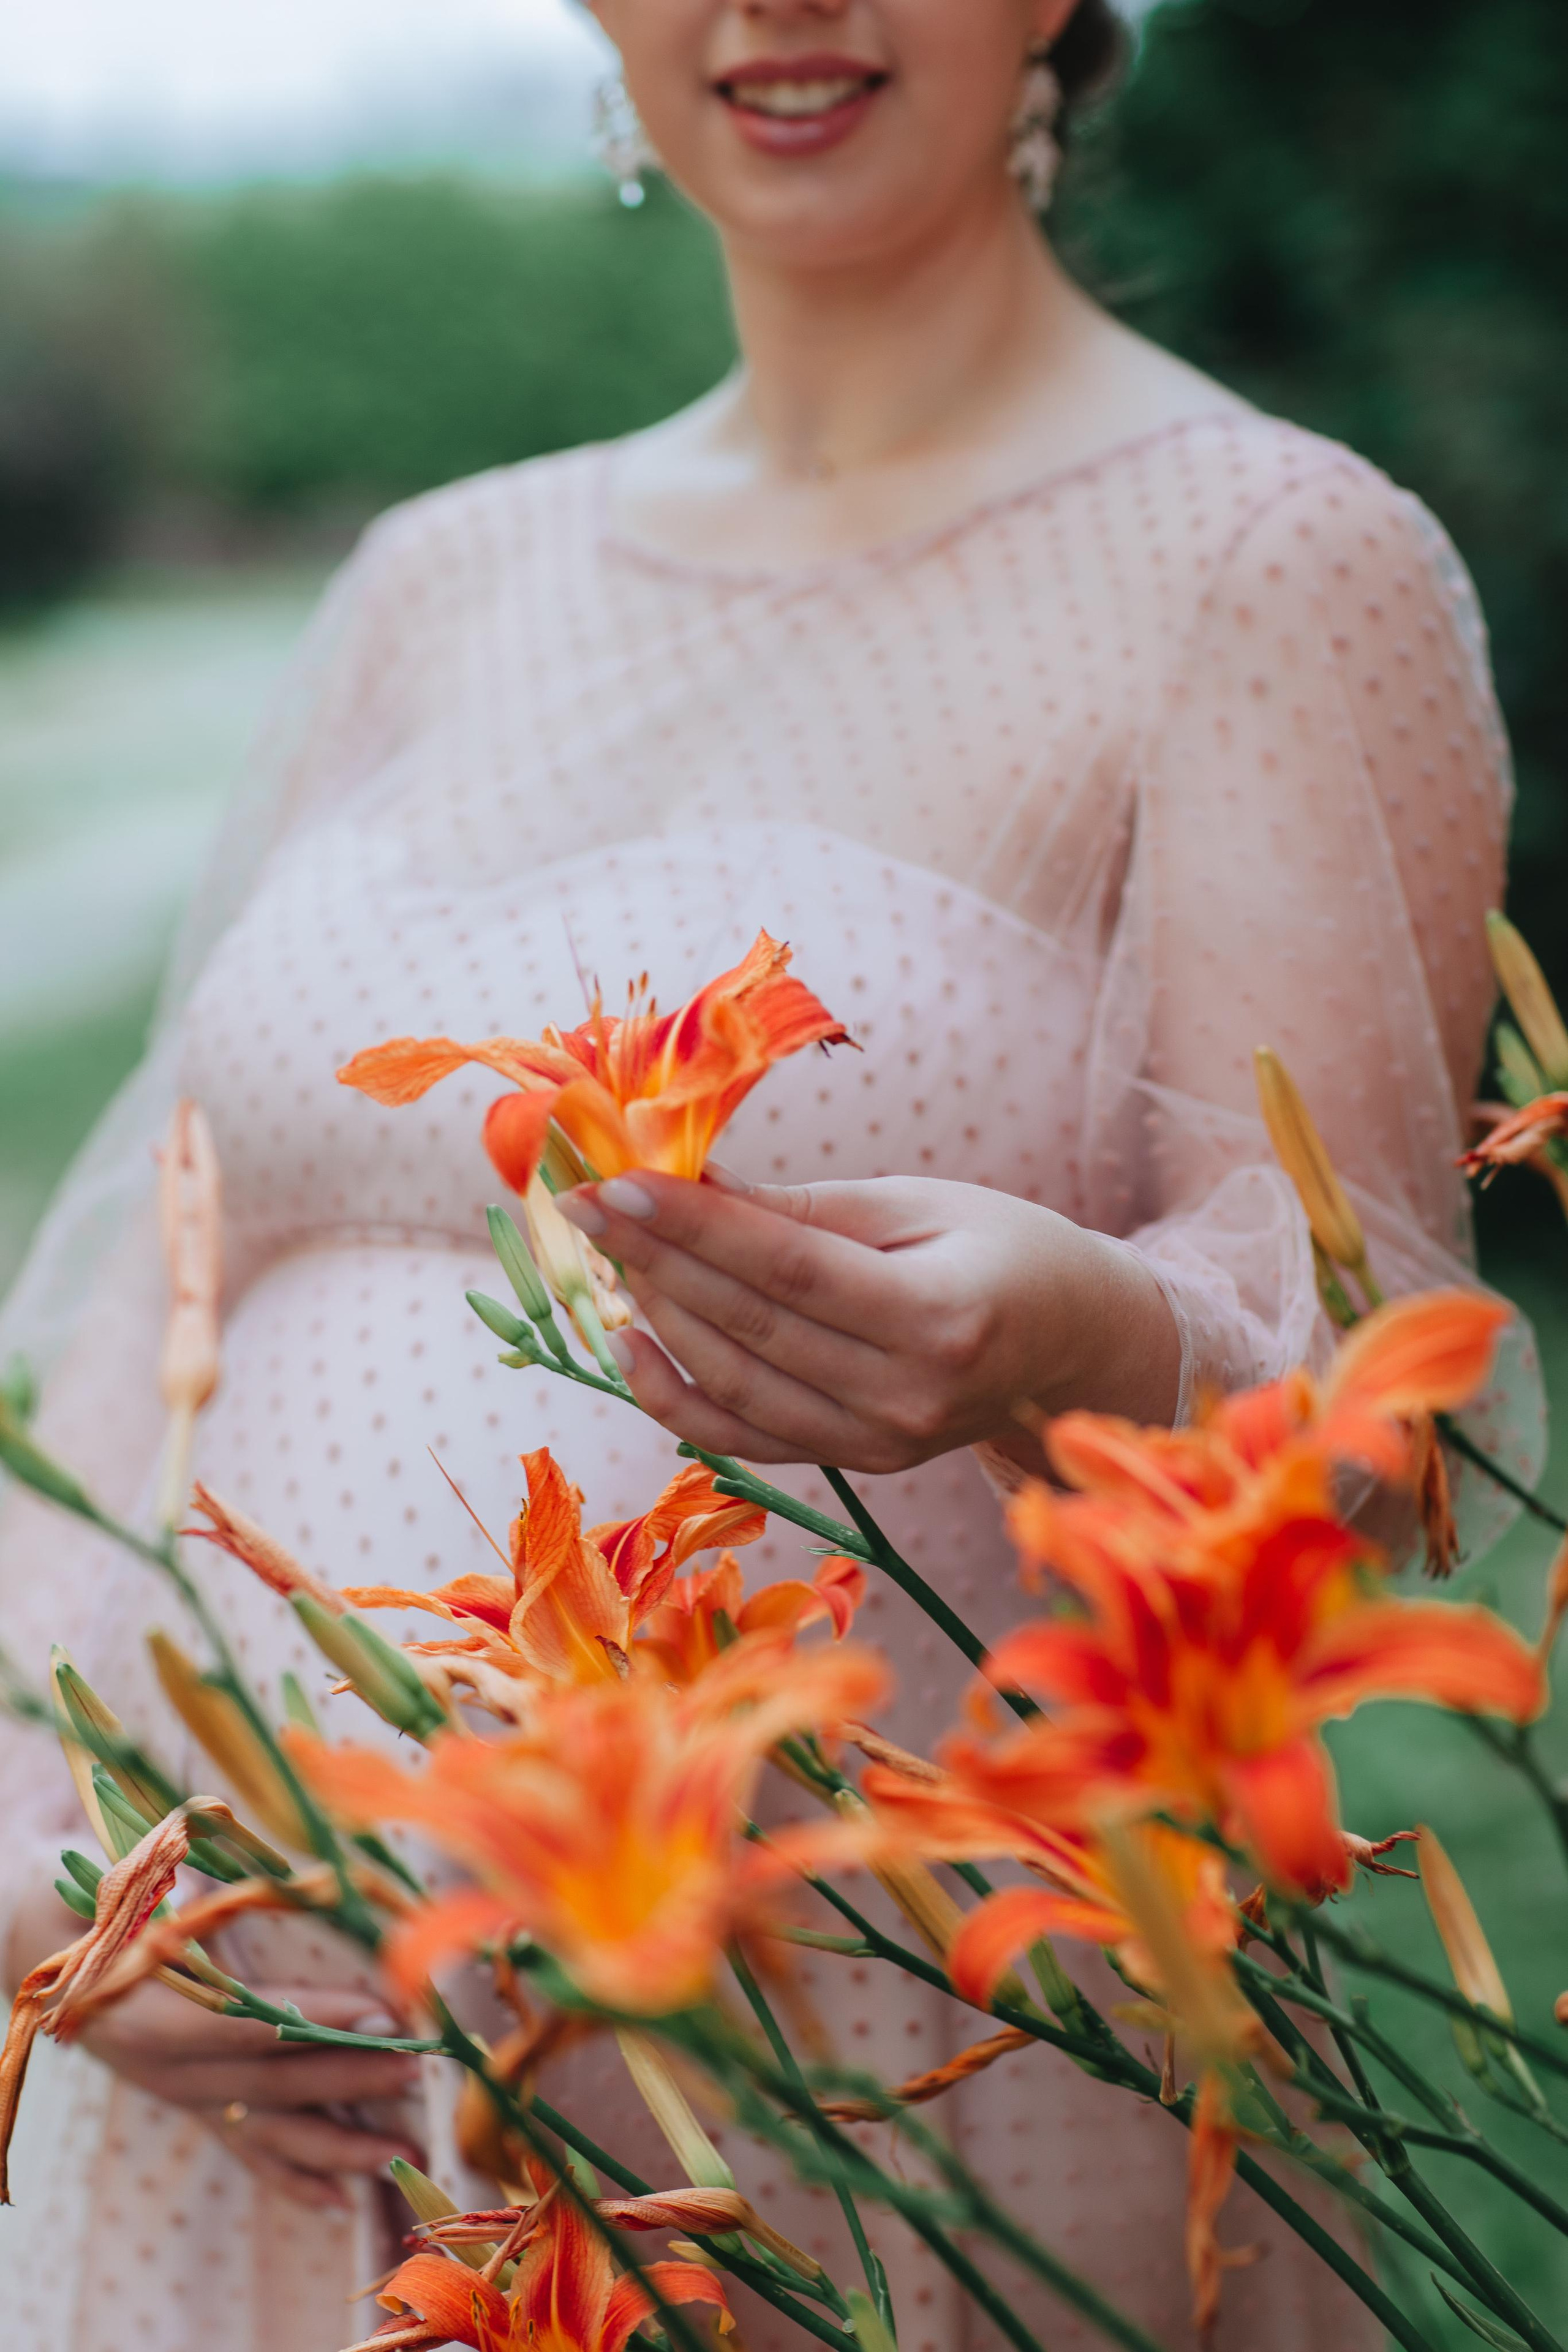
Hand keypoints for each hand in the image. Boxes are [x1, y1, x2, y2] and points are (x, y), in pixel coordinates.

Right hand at [7, 1881, 421, 2210]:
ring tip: (404, 2153)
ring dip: (339, 2145)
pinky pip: (245, 2150)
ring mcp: (181, 2095)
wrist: (41, 1955)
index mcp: (148, 2014)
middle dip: (349, 2079)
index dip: (314, 2023)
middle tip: (418, 2068)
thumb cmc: (83, 1910)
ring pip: (267, 2129)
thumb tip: (232, 1877)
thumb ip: (172, 1889)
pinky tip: (342, 2200)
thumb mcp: (117, 1891)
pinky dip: (293, 2177)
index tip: (381, 2013)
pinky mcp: (191, 2105)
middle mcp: (167, 2069)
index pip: (244, 2023)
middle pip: (269, 2082)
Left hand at [558, 1169, 1180, 1473]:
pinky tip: (630, 1344)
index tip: (616, 1183)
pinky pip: (748, 1438)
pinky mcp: (862, 1466)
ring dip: (659, 1320)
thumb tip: (688, 1184)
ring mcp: (885, 1444)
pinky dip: (678, 1396)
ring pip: (737, 1387)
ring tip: (609, 1257)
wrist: (1075, 1342)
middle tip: (589, 1205)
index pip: (788, 1269)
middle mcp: (912, 1395)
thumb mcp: (918, 1204)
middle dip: (657, 1261)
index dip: (693, 1227)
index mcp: (943, 1315)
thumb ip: (804, 1209)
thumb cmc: (1003, 1247)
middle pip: (753, 1327)